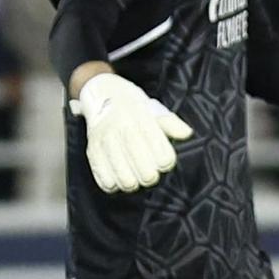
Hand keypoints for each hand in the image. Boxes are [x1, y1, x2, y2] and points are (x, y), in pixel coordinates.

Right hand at [71, 72, 191, 191]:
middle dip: (151, 176)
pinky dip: (114, 185)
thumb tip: (186, 134)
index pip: (162, 154)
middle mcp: (122, 130)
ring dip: (134, 183)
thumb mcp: (156, 110)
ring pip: (125, 179)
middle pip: (145, 171)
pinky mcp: (92, 151)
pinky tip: (119, 178)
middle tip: (151, 173)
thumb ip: (172, 124)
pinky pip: (104, 180)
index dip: (166, 163)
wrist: (103, 93)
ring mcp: (105, 142)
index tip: (165, 162)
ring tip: (135, 177)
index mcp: (142, 120)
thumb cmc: (136, 108)